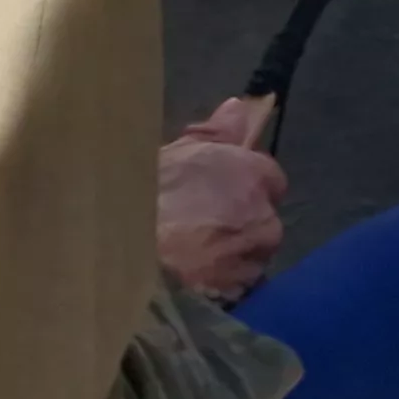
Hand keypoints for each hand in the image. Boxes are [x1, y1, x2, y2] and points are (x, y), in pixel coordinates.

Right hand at [157, 96, 286, 299]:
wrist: (127, 252)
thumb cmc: (148, 195)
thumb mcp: (179, 152)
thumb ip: (218, 132)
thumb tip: (241, 108)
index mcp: (252, 176)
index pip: (271, 179)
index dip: (245, 185)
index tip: (220, 192)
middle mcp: (264, 217)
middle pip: (265, 219)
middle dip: (241, 221)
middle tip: (199, 223)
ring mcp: (253, 258)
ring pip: (253, 254)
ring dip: (233, 253)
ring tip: (192, 252)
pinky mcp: (240, 290)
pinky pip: (238, 283)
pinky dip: (223, 280)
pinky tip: (193, 275)